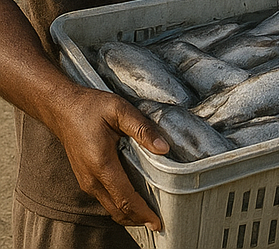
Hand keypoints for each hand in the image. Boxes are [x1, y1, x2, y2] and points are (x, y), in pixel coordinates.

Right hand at [49, 85, 169, 229]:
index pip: (125, 199)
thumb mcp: (120, 110)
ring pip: (110, 207)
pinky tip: (134, 199)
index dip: (143, 212)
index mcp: (101, 165)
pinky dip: (120, 205)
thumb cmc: (91, 107)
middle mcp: (92, 179)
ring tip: (150, 214)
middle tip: (159, 222)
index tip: (158, 222)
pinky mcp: (86, 178)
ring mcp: (87, 180)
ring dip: (129, 214)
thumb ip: (142, 129)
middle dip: (138, 219)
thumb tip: (163, 148)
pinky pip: (105, 198)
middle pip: (117, 210)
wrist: (62, 109)